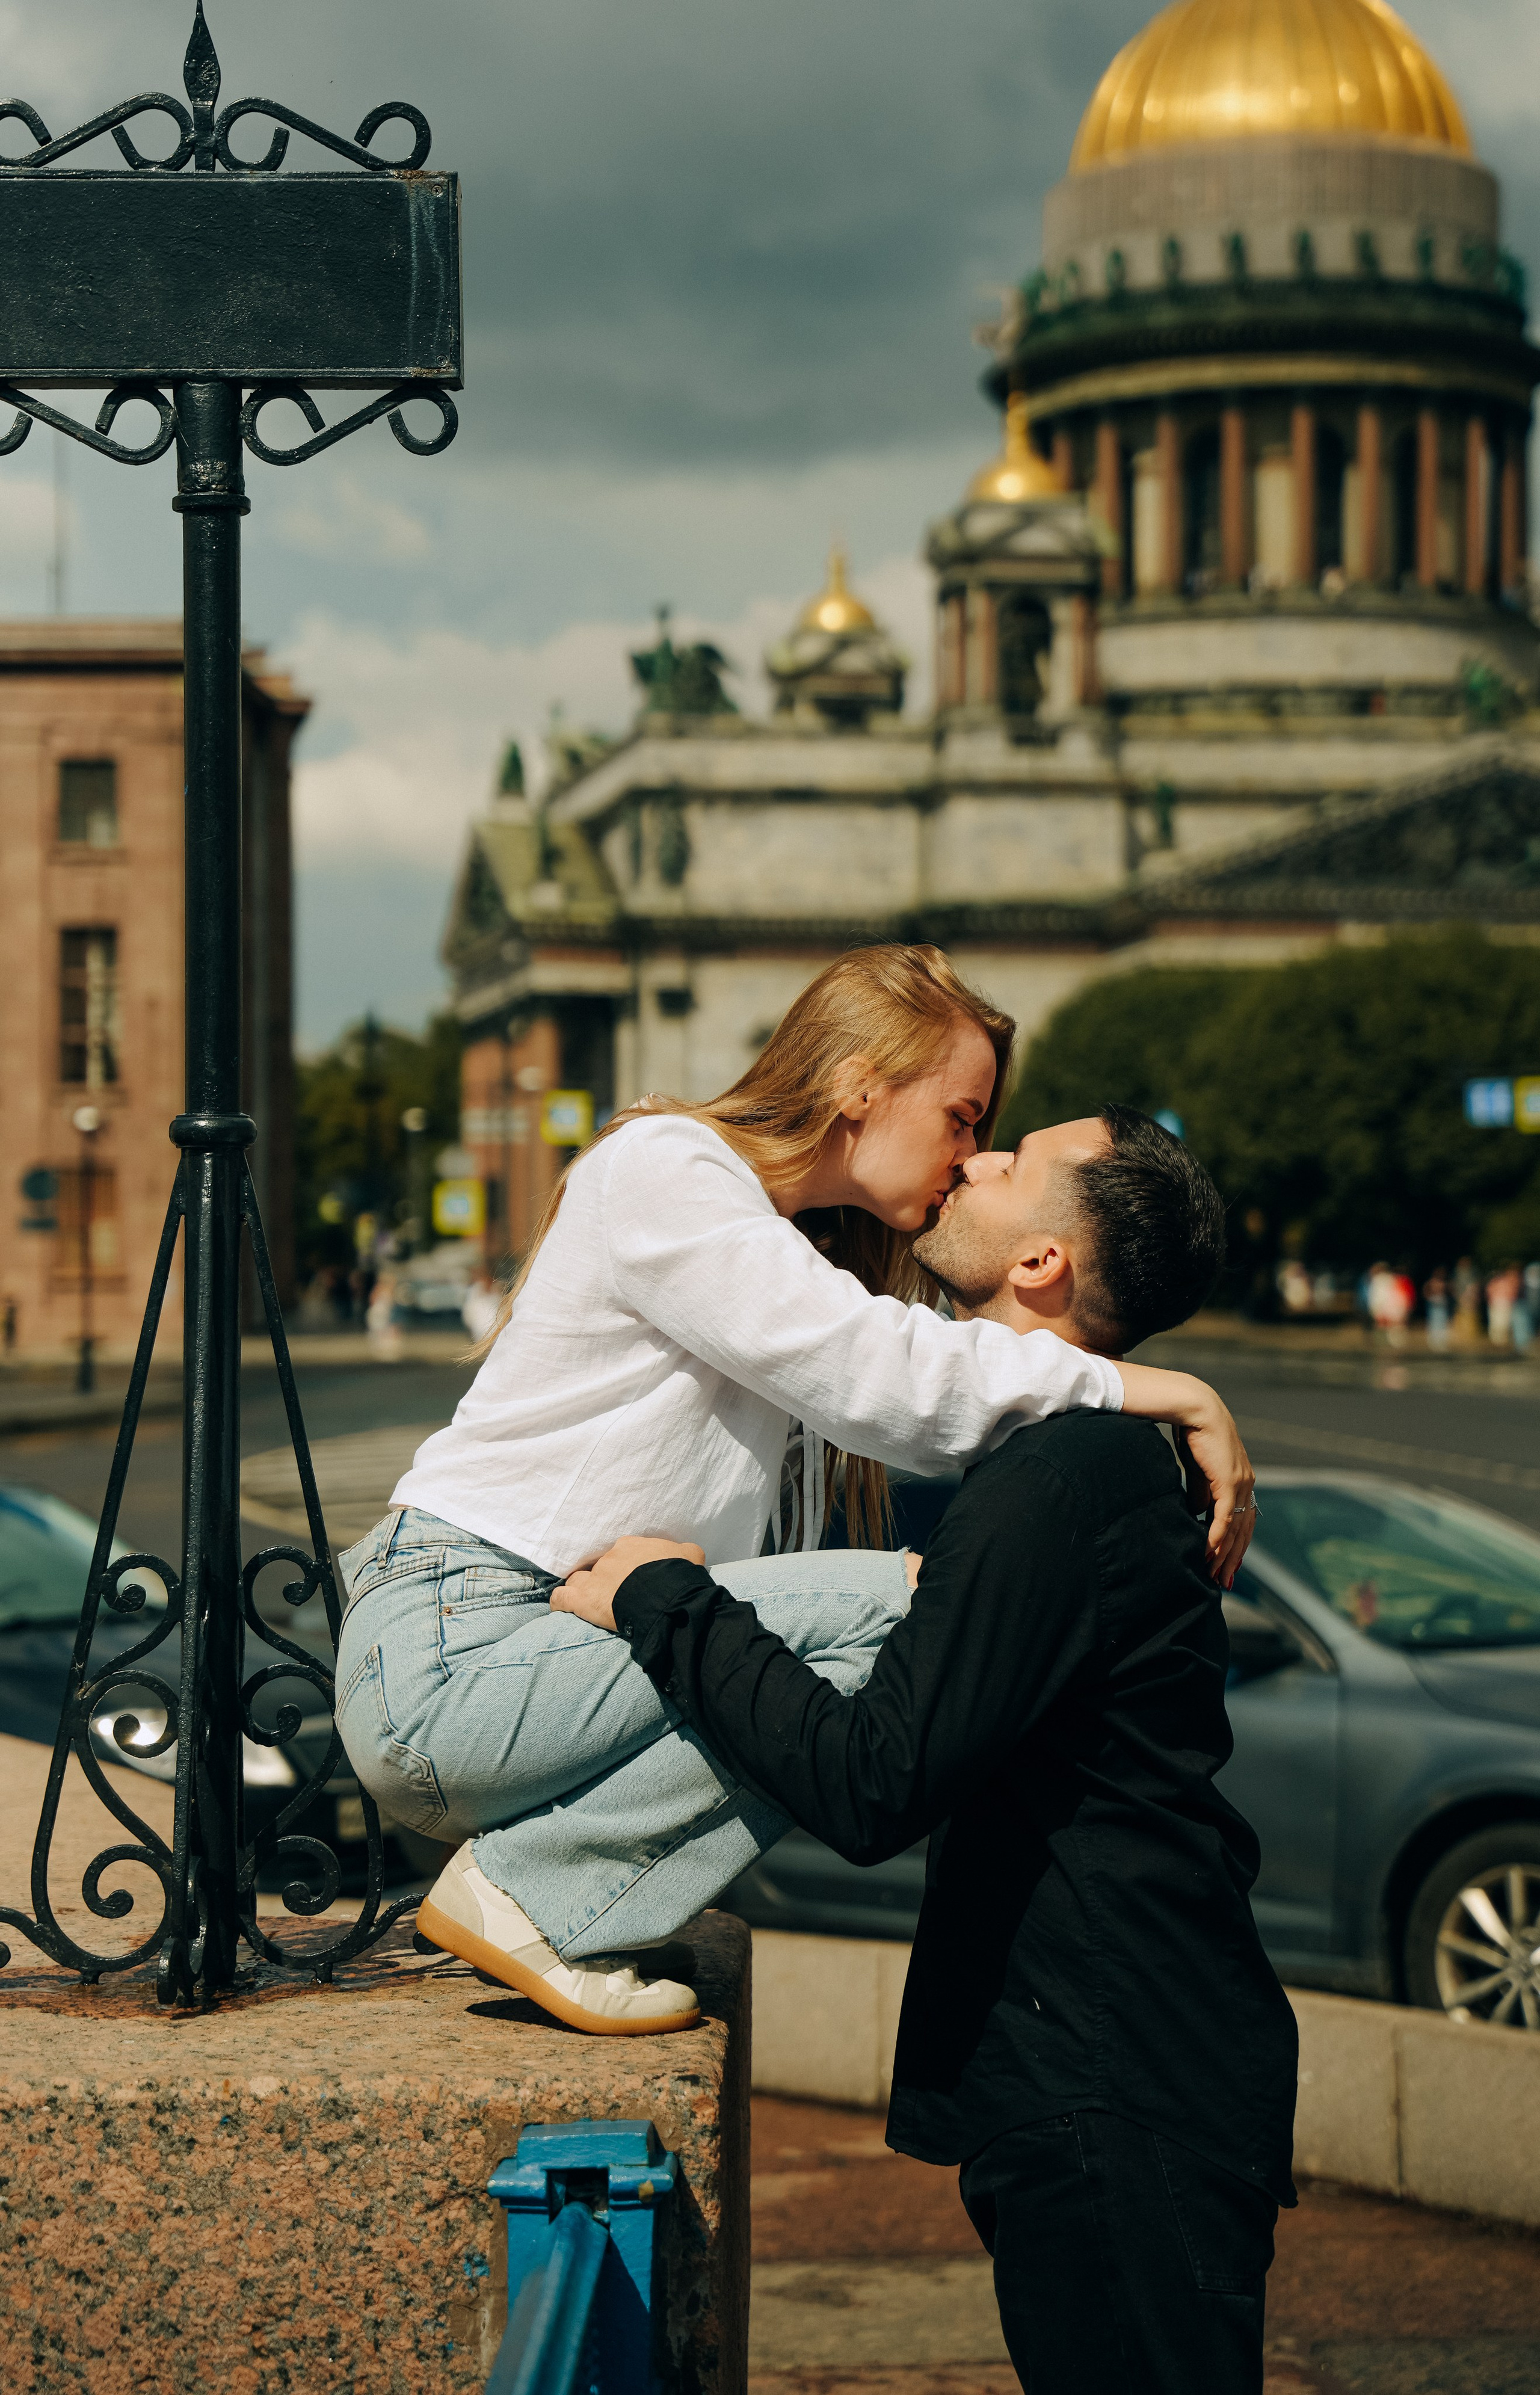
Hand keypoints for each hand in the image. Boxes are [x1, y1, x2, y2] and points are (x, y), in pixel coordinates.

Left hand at [551, 1535, 704, 1631]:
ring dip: (582, 1588)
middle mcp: (610, 1558)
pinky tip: (563, 1608)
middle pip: (602, 1567)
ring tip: (589, 1601)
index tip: (635, 1579)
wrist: (666, 1597)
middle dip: (607, 1579)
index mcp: (632, 1546)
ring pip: (578, 1579)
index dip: (628, 1567)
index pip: (623, 1553)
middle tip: (618, 1595)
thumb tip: (684, 1553)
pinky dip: (561, 1602)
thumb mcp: (691, 1555)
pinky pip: (561, 1598)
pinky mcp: (583, 1599)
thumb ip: (683, 1551)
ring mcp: (595, 1577)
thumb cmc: (680, 1576)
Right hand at [1173, 1405, 1256, 1586]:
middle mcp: (1247, 1485)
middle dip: (1233, 1559)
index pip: (1243, 1521)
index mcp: (1241, 1481)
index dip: (1236, 1546)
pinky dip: (1217, 1536)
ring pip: (1235, 1528)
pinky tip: (1209, 1552)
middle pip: (1243, 1531)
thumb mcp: (1198, 1471)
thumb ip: (1201, 1493)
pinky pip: (1224, 1516)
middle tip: (1223, 1582)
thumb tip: (1198, 1515)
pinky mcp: (1229, 1480)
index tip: (1226, 1566)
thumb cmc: (1194, 1435)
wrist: (1196, 1409)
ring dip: (1224, 1553)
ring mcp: (1241, 1483)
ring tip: (1214, 1574)